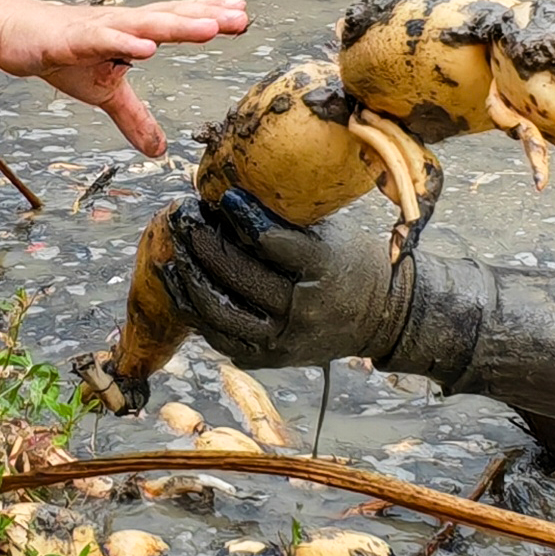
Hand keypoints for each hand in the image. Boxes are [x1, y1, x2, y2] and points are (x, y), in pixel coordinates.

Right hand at [0, 0, 249, 155]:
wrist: (12, 33)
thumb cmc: (62, 54)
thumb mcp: (104, 92)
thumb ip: (134, 117)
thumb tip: (159, 150)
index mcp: (132, 33)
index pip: (176, 21)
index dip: (209, 17)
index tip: (244, 17)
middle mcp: (121, 25)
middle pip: (169, 20)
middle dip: (205, 18)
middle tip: (241, 18)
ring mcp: (96, 29)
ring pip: (142, 26)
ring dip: (176, 27)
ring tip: (210, 28)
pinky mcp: (69, 40)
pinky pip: (100, 41)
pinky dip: (123, 43)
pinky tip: (147, 48)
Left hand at [158, 190, 407, 368]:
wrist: (381, 318)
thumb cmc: (351, 262)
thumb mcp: (330, 232)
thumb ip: (285, 219)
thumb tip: (230, 196)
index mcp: (326, 270)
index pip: (272, 242)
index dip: (241, 217)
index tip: (222, 198)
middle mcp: (304, 311)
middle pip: (241, 278)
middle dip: (204, 246)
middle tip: (183, 220)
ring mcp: (285, 341)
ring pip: (222, 315)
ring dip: (191, 283)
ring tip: (173, 256)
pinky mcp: (271, 359)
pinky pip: (222, 339)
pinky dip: (197, 313)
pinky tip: (181, 289)